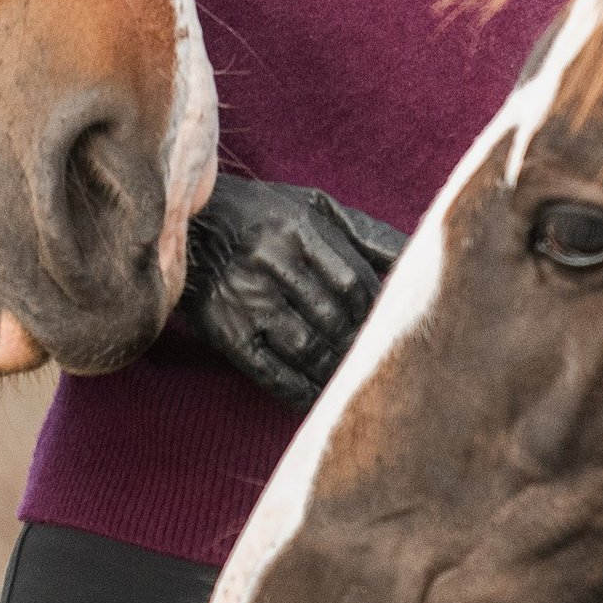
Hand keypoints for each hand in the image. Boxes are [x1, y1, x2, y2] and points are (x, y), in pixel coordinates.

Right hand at [179, 176, 405, 409]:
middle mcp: (271, 262)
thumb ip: (364, 232)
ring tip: (353, 376)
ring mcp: (246, 299)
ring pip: (308, 347)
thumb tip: (417, 253)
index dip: (375, 309)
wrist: (185, 226)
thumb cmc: (261, 216)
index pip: (353, 282)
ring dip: (336, 369)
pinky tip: (317, 395)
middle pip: (335, 318)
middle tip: (377, 357)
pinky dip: (299, 390)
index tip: (385, 322)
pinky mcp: (225, 331)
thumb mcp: (310, 207)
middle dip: (360, 342)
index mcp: (297, 228)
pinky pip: (270, 372)